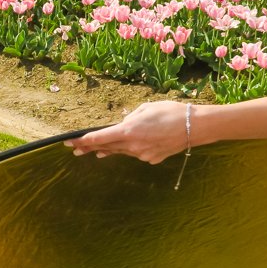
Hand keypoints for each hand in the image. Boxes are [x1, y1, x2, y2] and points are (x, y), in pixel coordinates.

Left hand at [65, 101, 190, 163]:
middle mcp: (133, 145)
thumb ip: (130, 119)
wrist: (195, 126)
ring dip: (109, 149)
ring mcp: (143, 155)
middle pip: (107, 147)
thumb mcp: (145, 108)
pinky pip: (137, 153)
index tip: (71, 142)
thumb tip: (122, 126)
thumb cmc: (170, 112)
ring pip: (122, 151)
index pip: (100, 137)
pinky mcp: (152, 159)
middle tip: (74, 150)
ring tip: (95, 152)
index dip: (84, 140)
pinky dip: (133, 148)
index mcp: (129, 130)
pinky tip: (135, 144)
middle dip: (90, 148)